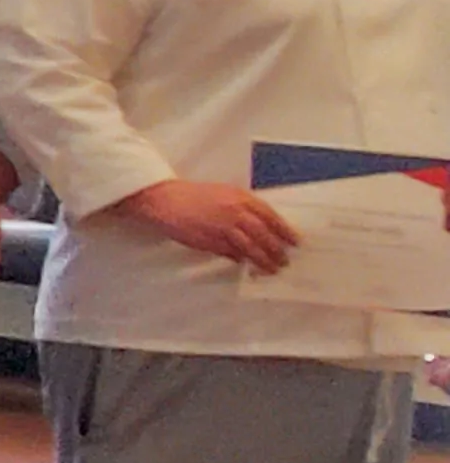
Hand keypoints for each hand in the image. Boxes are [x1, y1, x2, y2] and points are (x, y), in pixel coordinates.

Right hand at [113, 177, 295, 273]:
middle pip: (265, 235)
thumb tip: (256, 228)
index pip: (270, 216)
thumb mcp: (222, 193)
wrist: (166, 199)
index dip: (285, 230)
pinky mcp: (212, 242)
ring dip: (264, 260)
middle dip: (277, 249)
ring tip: (272, 269)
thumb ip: (241, 208)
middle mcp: (236, 212)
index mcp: (241, 198)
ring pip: (252, 247)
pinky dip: (241, 260)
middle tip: (285, 260)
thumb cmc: (193, 195)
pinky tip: (247, 265)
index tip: (295, 241)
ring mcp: (225, 228)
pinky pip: (232, 253)